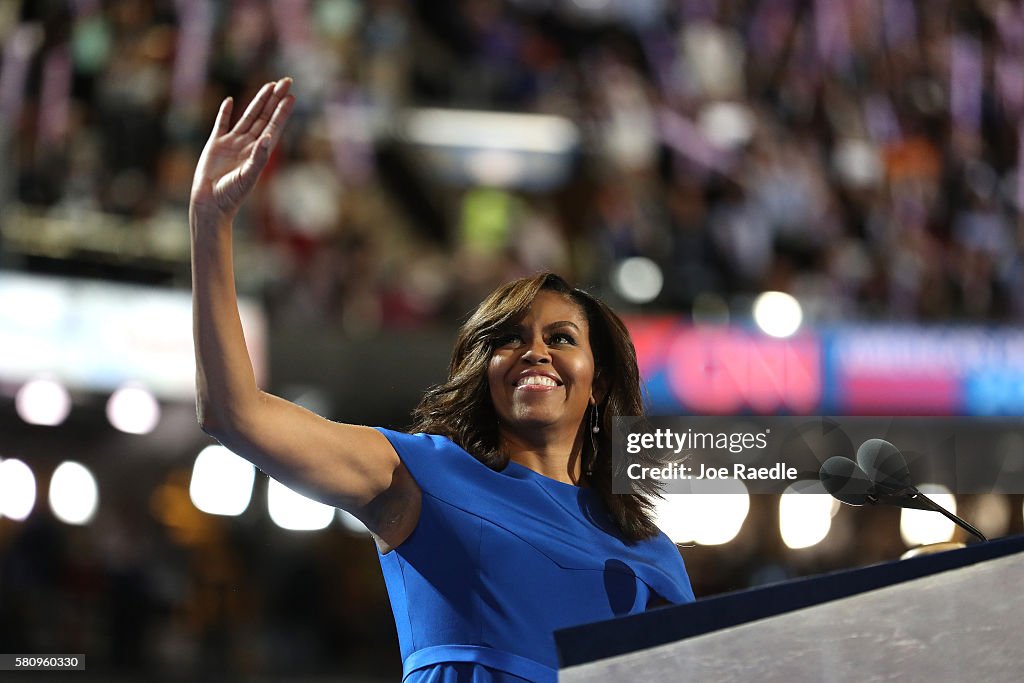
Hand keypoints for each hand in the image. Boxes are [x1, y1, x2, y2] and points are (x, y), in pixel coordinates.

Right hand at [190, 78, 294, 221]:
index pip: (274, 126)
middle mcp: (248, 145)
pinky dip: (226, 112)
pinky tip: (231, 101)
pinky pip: (222, 124)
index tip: (291, 96)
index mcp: (259, 152)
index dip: (282, 111)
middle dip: (275, 100)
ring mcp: (232, 143)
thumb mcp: (249, 176)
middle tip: (287, 81)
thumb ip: (259, 157)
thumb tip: (269, 137)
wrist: (210, 203)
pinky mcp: (216, 144)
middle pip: (264, 117)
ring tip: (269, 85)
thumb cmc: (232, 194)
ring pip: (248, 117)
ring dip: (258, 101)